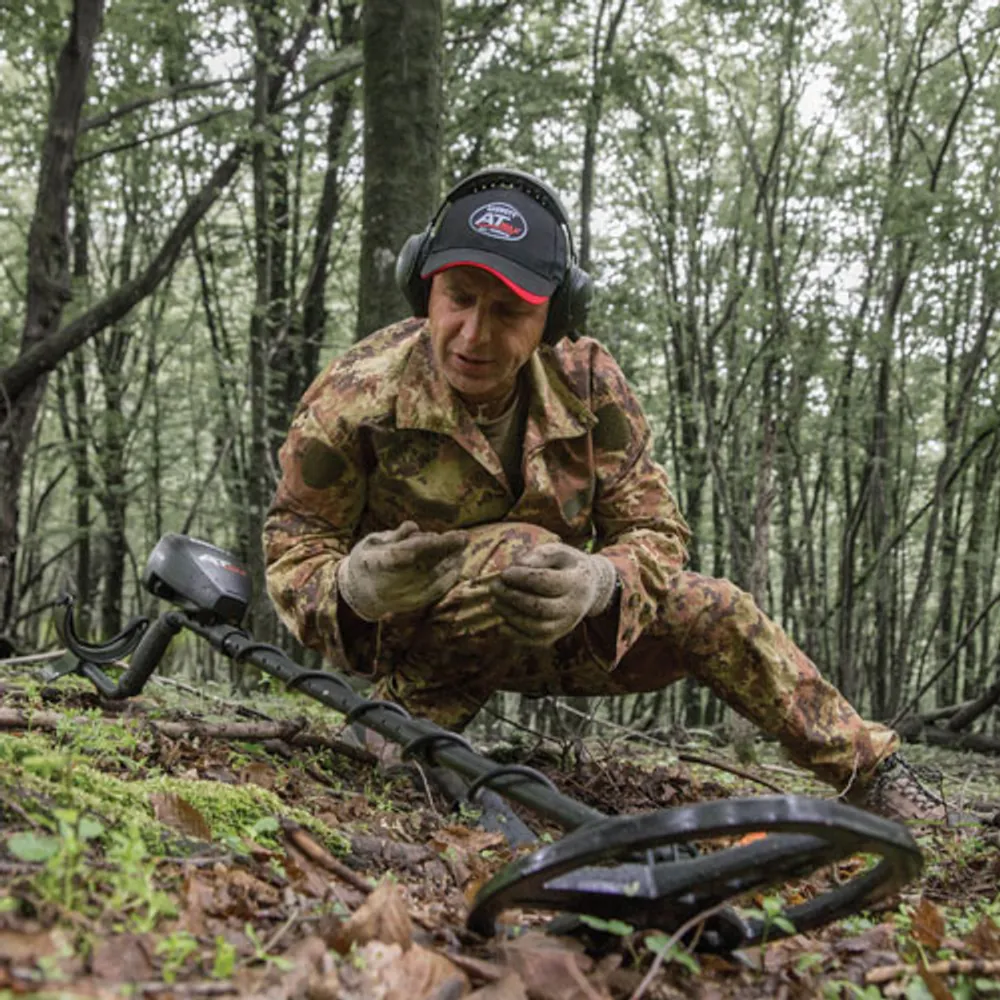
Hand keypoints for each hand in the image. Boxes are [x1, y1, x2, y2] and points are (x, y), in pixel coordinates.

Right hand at [338, 521, 468, 620]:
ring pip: (434, 578)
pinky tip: (458, 563)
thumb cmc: (366, 561)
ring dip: (451, 561)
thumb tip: (414, 527)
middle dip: (446, 550)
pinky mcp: (413, 604)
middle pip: (426, 564)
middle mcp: (391, 583)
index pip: (409, 552)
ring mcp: (403, 596)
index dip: (430, 544)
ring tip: (463, 546)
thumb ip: (394, 535)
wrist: (359, 594)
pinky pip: (436, 590)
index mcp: (377, 563)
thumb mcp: (372, 542)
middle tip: (464, 536)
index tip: (448, 535)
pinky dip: (449, 576)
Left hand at [490, 543, 617, 645]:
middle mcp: (573, 606)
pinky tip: (502, 624)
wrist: (590, 588)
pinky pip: (536, 641)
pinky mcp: (557, 636)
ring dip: (511, 616)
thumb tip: (517, 564)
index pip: (547, 582)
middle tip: (494, 587)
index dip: (522, 578)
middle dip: (512, 598)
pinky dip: (516, 636)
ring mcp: (566, 624)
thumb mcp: (558, 551)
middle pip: (541, 607)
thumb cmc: (567, 565)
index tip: (505, 572)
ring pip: (537, 628)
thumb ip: (539, 555)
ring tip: (494, 603)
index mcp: (576, 582)